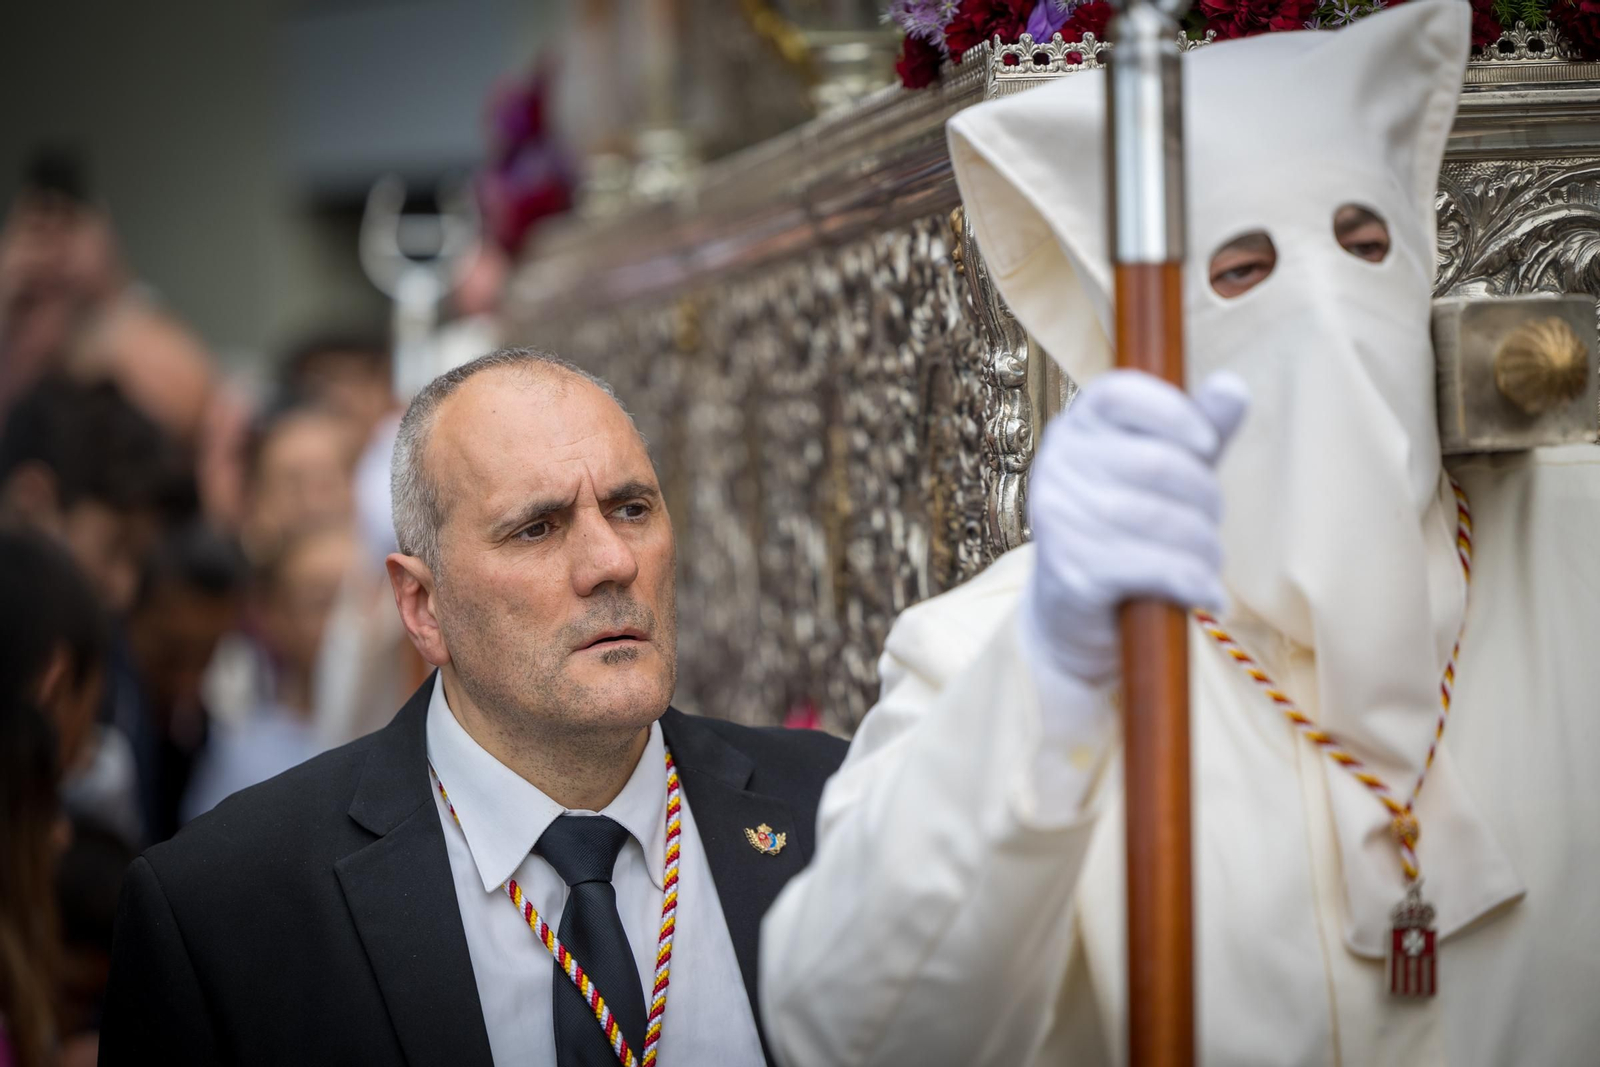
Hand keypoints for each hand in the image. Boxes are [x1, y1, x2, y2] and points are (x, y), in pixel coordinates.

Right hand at [1024, 370, 1249, 686]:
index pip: (1119, 394)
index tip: (1206, 444)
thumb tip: (1232, 386)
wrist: (1070, 612)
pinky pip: (1154, 567)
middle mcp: (1056, 466)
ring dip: (1204, 549)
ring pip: (1163, 521)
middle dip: (1204, 498)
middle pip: (1157, 464)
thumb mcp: (1165, 473)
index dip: (1173, 412)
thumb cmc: (1125, 528)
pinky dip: (1193, 583)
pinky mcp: (1072, 571)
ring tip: (1208, 564)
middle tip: (1211, 522)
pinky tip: (1206, 595)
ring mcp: (1059, 519)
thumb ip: (1199, 430)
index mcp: (1076, 428)